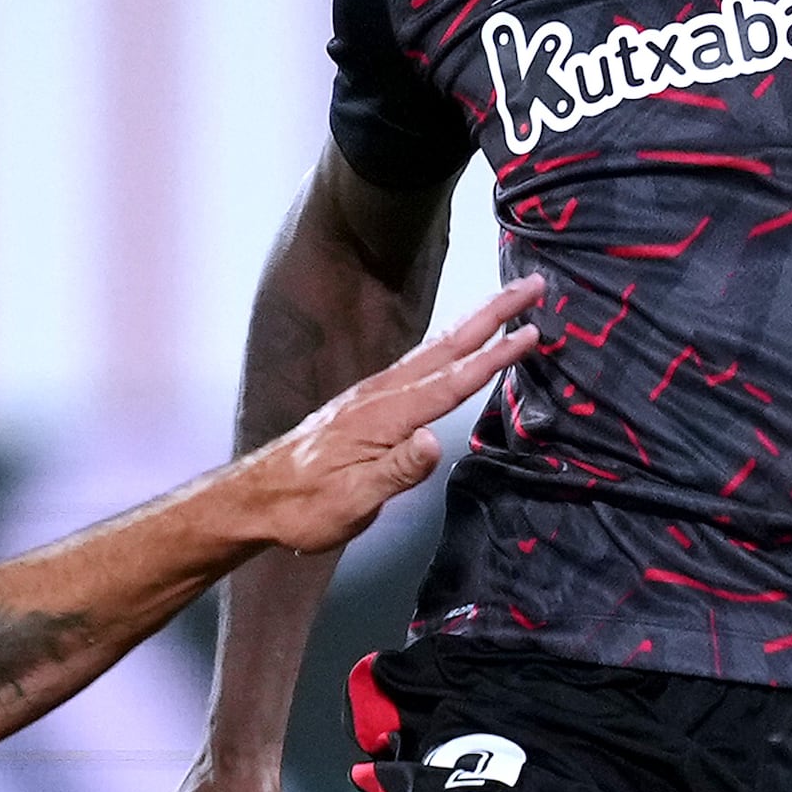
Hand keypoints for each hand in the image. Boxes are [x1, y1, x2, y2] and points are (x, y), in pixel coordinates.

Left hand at [221, 277, 544, 557]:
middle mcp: (383, 393)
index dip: (495, 357)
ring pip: (435, 348)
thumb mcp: (352, 500)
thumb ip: (396, 470)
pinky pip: (421, 361)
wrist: (257, 497)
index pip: (452, 382)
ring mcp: (374, 393)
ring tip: (507, 300)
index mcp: (386, 416)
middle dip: (494, 313)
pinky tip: (456, 341)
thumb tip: (436, 442)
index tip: (533, 332)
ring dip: (475, 322)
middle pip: (449, 346)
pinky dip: (450, 343)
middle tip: (534, 285)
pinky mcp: (368, 401)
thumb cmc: (304, 506)